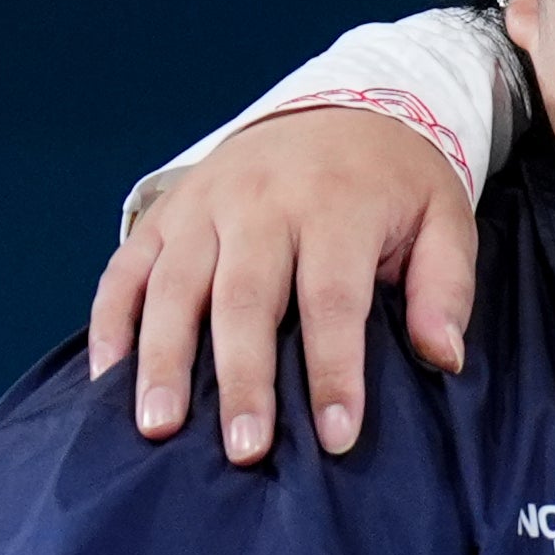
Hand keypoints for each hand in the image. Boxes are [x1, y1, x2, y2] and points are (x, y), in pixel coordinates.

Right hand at [93, 107, 480, 465]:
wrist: (344, 104)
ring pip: (174, 286)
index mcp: (335, 207)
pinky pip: (126, 268)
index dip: (333, 371)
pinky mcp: (166, 212)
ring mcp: (204, 206)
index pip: (331, 300)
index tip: (335, 436)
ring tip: (158, 427)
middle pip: (244, 299)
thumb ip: (445, 290)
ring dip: (162, 360)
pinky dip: (111, 321)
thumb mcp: (445, 221)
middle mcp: (260, 204)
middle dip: (242, 379)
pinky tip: (108, 379)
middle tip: (243, 450)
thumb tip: (443, 357)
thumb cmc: (397, 183)